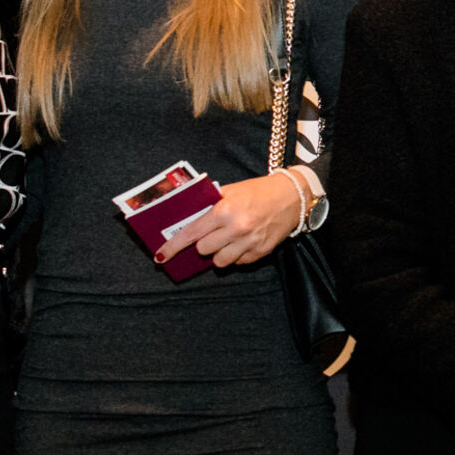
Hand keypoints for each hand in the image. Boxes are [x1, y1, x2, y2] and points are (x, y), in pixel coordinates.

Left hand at [155, 173, 301, 267]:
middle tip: (211, 235)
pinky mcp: (261, 252)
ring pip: (220, 262)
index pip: (192, 233)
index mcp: (225, 210)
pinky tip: (244, 242)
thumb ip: (210, 205)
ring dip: (219, 253)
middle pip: (203, 250)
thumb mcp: (231, 191)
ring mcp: (250, 242)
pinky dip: (237, 256)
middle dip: (203, 244)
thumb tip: (188, 221)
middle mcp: (236, 228)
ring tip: (227, 241)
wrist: (292, 197)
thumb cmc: (259, 191)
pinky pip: (239, 263)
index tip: (161, 255)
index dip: (174, 246)